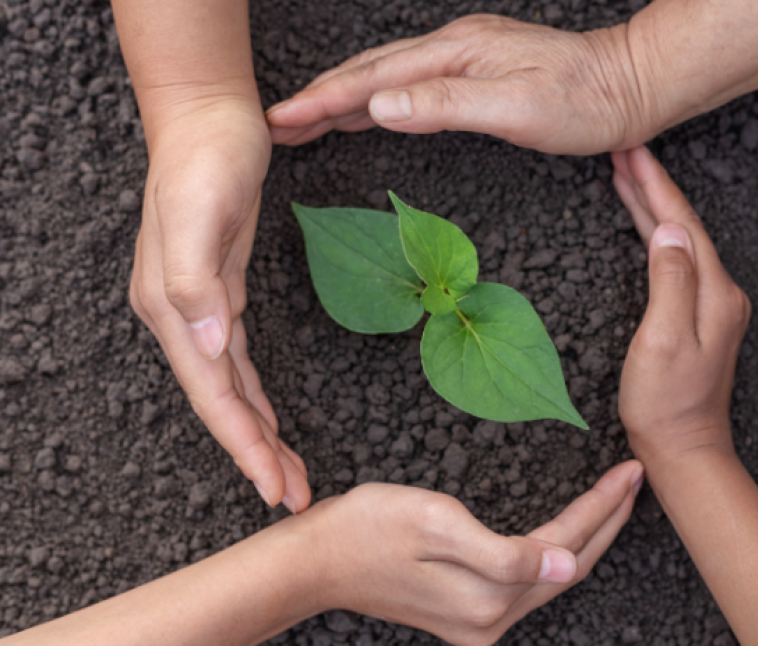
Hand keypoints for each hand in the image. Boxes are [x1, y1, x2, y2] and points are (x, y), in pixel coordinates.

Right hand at [130, 97, 310, 512]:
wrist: (207, 121)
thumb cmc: (203, 160)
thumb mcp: (197, 212)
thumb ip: (194, 281)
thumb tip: (207, 344)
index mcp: (171, 308)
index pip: (213, 393)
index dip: (242, 444)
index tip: (272, 486)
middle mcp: (182, 317)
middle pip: (223, 402)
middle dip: (256, 453)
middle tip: (293, 496)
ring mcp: (200, 307)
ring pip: (232, 388)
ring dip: (259, 433)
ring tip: (287, 473)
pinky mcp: (222, 293)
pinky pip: (238, 361)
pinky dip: (254, 395)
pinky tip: (267, 419)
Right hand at [265, 14, 660, 154]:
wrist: (631, 85)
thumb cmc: (584, 102)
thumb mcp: (518, 107)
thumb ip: (447, 105)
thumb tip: (380, 108)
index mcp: (456, 53)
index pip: (373, 80)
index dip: (324, 101)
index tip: (282, 119)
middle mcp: (453, 47)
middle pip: (369, 72)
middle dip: (319, 98)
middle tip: (278, 122)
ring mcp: (464, 57)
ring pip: (386, 77)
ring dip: (341, 98)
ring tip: (305, 119)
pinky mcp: (475, 71)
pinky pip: (410, 84)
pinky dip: (376, 99)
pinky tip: (366, 112)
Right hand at [299, 460, 643, 645]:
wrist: (316, 560)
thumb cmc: (367, 528)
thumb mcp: (434, 524)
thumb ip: (503, 552)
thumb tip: (565, 562)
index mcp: (488, 596)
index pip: (563, 545)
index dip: (600, 507)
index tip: (627, 471)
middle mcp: (490, 620)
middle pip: (567, 566)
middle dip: (606, 522)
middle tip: (634, 479)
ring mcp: (477, 623)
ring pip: (550, 575)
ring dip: (587, 538)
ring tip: (612, 501)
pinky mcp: (464, 613)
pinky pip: (526, 583)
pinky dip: (554, 553)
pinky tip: (563, 534)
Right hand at [613, 147, 750, 469]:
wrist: (682, 447)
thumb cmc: (666, 403)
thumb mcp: (662, 339)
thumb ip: (670, 280)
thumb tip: (668, 230)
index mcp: (713, 292)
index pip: (683, 223)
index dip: (655, 186)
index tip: (632, 152)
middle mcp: (719, 292)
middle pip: (683, 226)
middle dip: (652, 187)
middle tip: (624, 153)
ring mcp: (711, 304)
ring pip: (679, 240)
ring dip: (652, 207)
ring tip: (627, 177)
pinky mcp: (697, 316)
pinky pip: (676, 261)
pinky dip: (655, 236)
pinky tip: (645, 228)